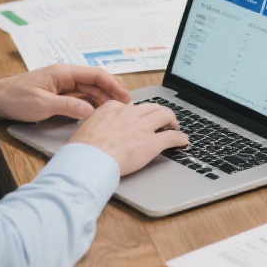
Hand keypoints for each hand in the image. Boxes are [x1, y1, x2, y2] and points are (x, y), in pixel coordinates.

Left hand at [0, 64, 130, 123]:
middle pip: (95, 83)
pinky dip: (90, 105)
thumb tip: (91, 111)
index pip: (95, 74)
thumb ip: (68, 107)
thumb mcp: (42, 104)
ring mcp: (62, 86)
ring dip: (102, 101)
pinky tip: (97, 114)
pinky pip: (80, 99)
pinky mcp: (58, 95)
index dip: (113, 85)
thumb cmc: (15, 97)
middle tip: (125, 109)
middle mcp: (65, 76)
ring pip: (89, 92)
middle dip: (111, 94)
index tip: (125, 97)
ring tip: (115, 113)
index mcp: (63, 72)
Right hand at [68, 99, 187, 174]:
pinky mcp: (151, 143)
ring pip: (165, 115)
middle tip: (163, 121)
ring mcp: (142, 127)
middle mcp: (130, 113)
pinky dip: (181, 138)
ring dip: (172, 120)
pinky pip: (172, 137)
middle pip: (152, 107)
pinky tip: (183, 141)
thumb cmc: (82, 150)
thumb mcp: (86, 127)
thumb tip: (98, 130)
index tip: (139, 120)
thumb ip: (98, 124)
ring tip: (174, 127)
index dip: (138, 114)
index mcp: (113, 108)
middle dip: (159, 112)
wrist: (88, 159)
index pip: (131, 106)